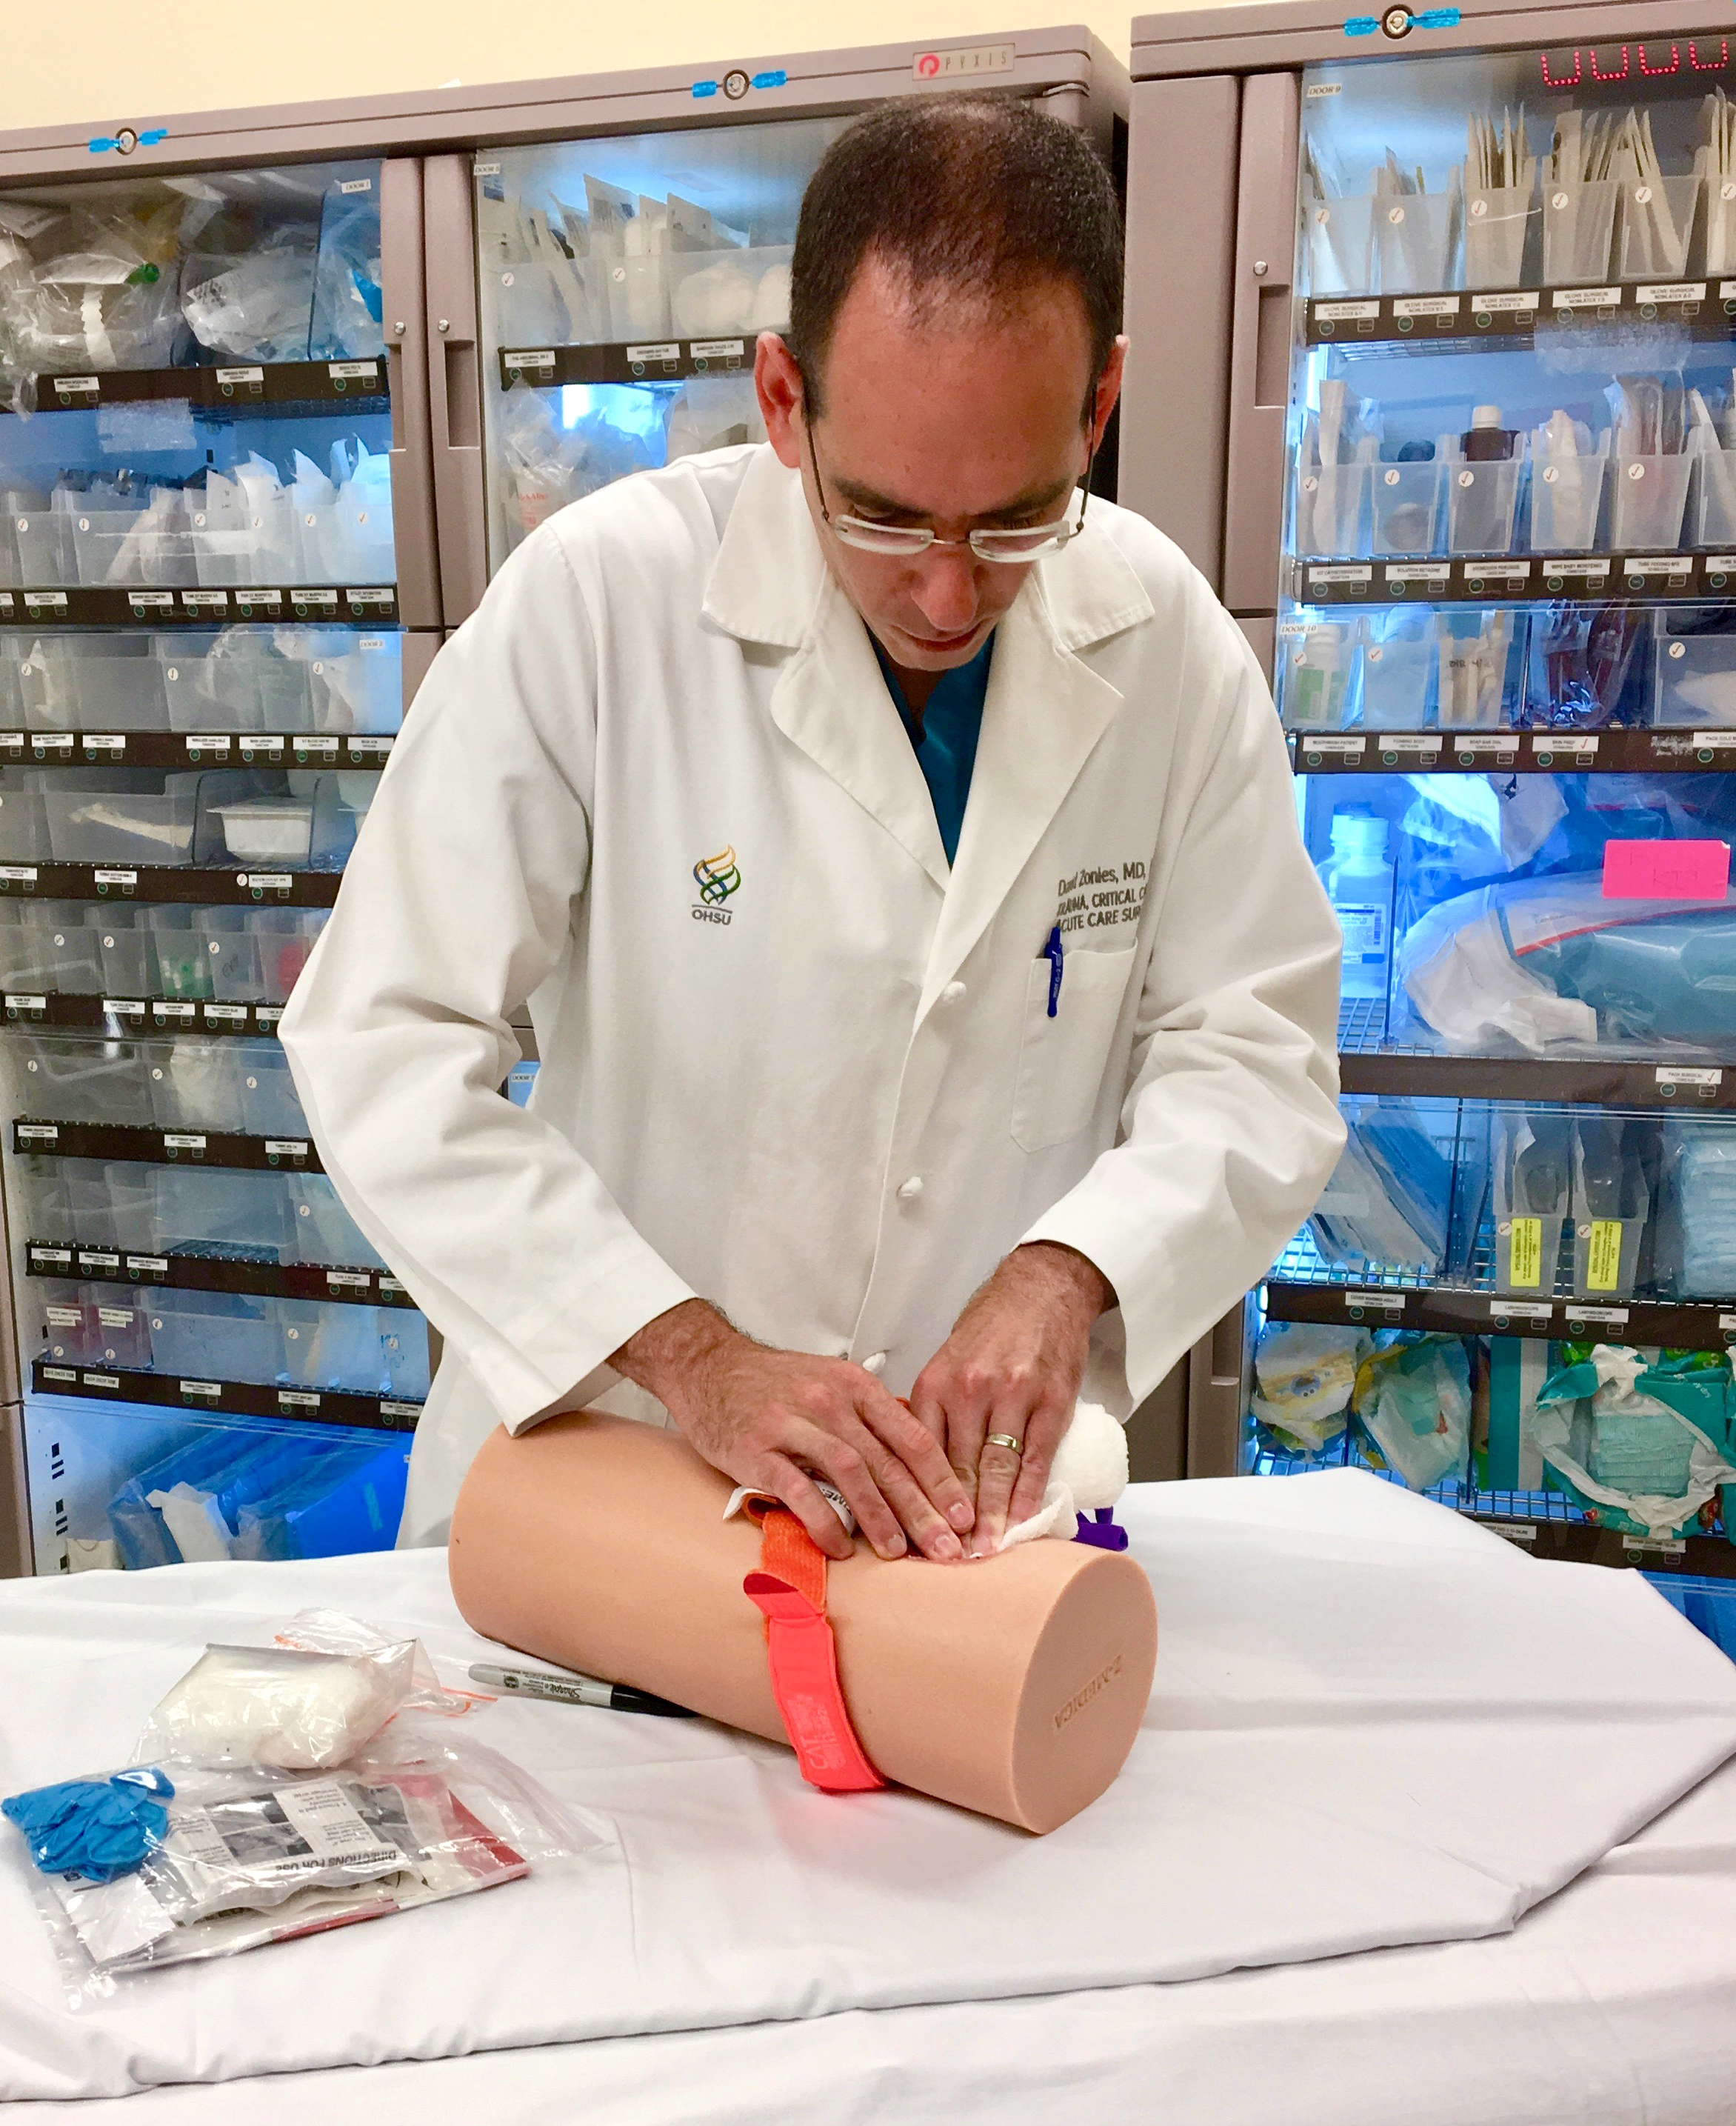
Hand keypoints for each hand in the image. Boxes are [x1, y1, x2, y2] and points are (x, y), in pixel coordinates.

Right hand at [611, 1300, 974, 1563]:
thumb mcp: (831, 1384)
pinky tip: (840, 1546)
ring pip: (852, 1473)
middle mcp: (831, 1401)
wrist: (708, 1366)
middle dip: (923, 1509)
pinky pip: (799, 1489)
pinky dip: (824, 1520)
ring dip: (880, 1517)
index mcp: (856, 1385)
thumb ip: (870, 1420)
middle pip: (889, 1461)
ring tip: (898, 1552)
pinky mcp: (758, 1448)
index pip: (913, 1437)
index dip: (943, 1480)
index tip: (964, 1515)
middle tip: (947, 1548)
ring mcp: (793, 1423)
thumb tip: (915, 1467)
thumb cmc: (774, 1383)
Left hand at [909, 1243, 1114, 1558]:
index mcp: (935, 1383)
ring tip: (984, 1551)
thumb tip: (919, 1467)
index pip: (918, 1454)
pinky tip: (1021, 1520)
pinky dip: (1028, 1493)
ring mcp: (1011, 1394)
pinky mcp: (1050, 1399)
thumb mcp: (947, 1362)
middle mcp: (968, 1389)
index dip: (916, 1499)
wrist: (1040, 1289)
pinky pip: (1036, 1456)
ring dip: (990, 1515)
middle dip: (950, 1518)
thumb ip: (934, 1412)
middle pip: (956, 1467)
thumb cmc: (992, 1328)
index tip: (914, 1535)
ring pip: (995, 1467)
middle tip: (947, 1557)